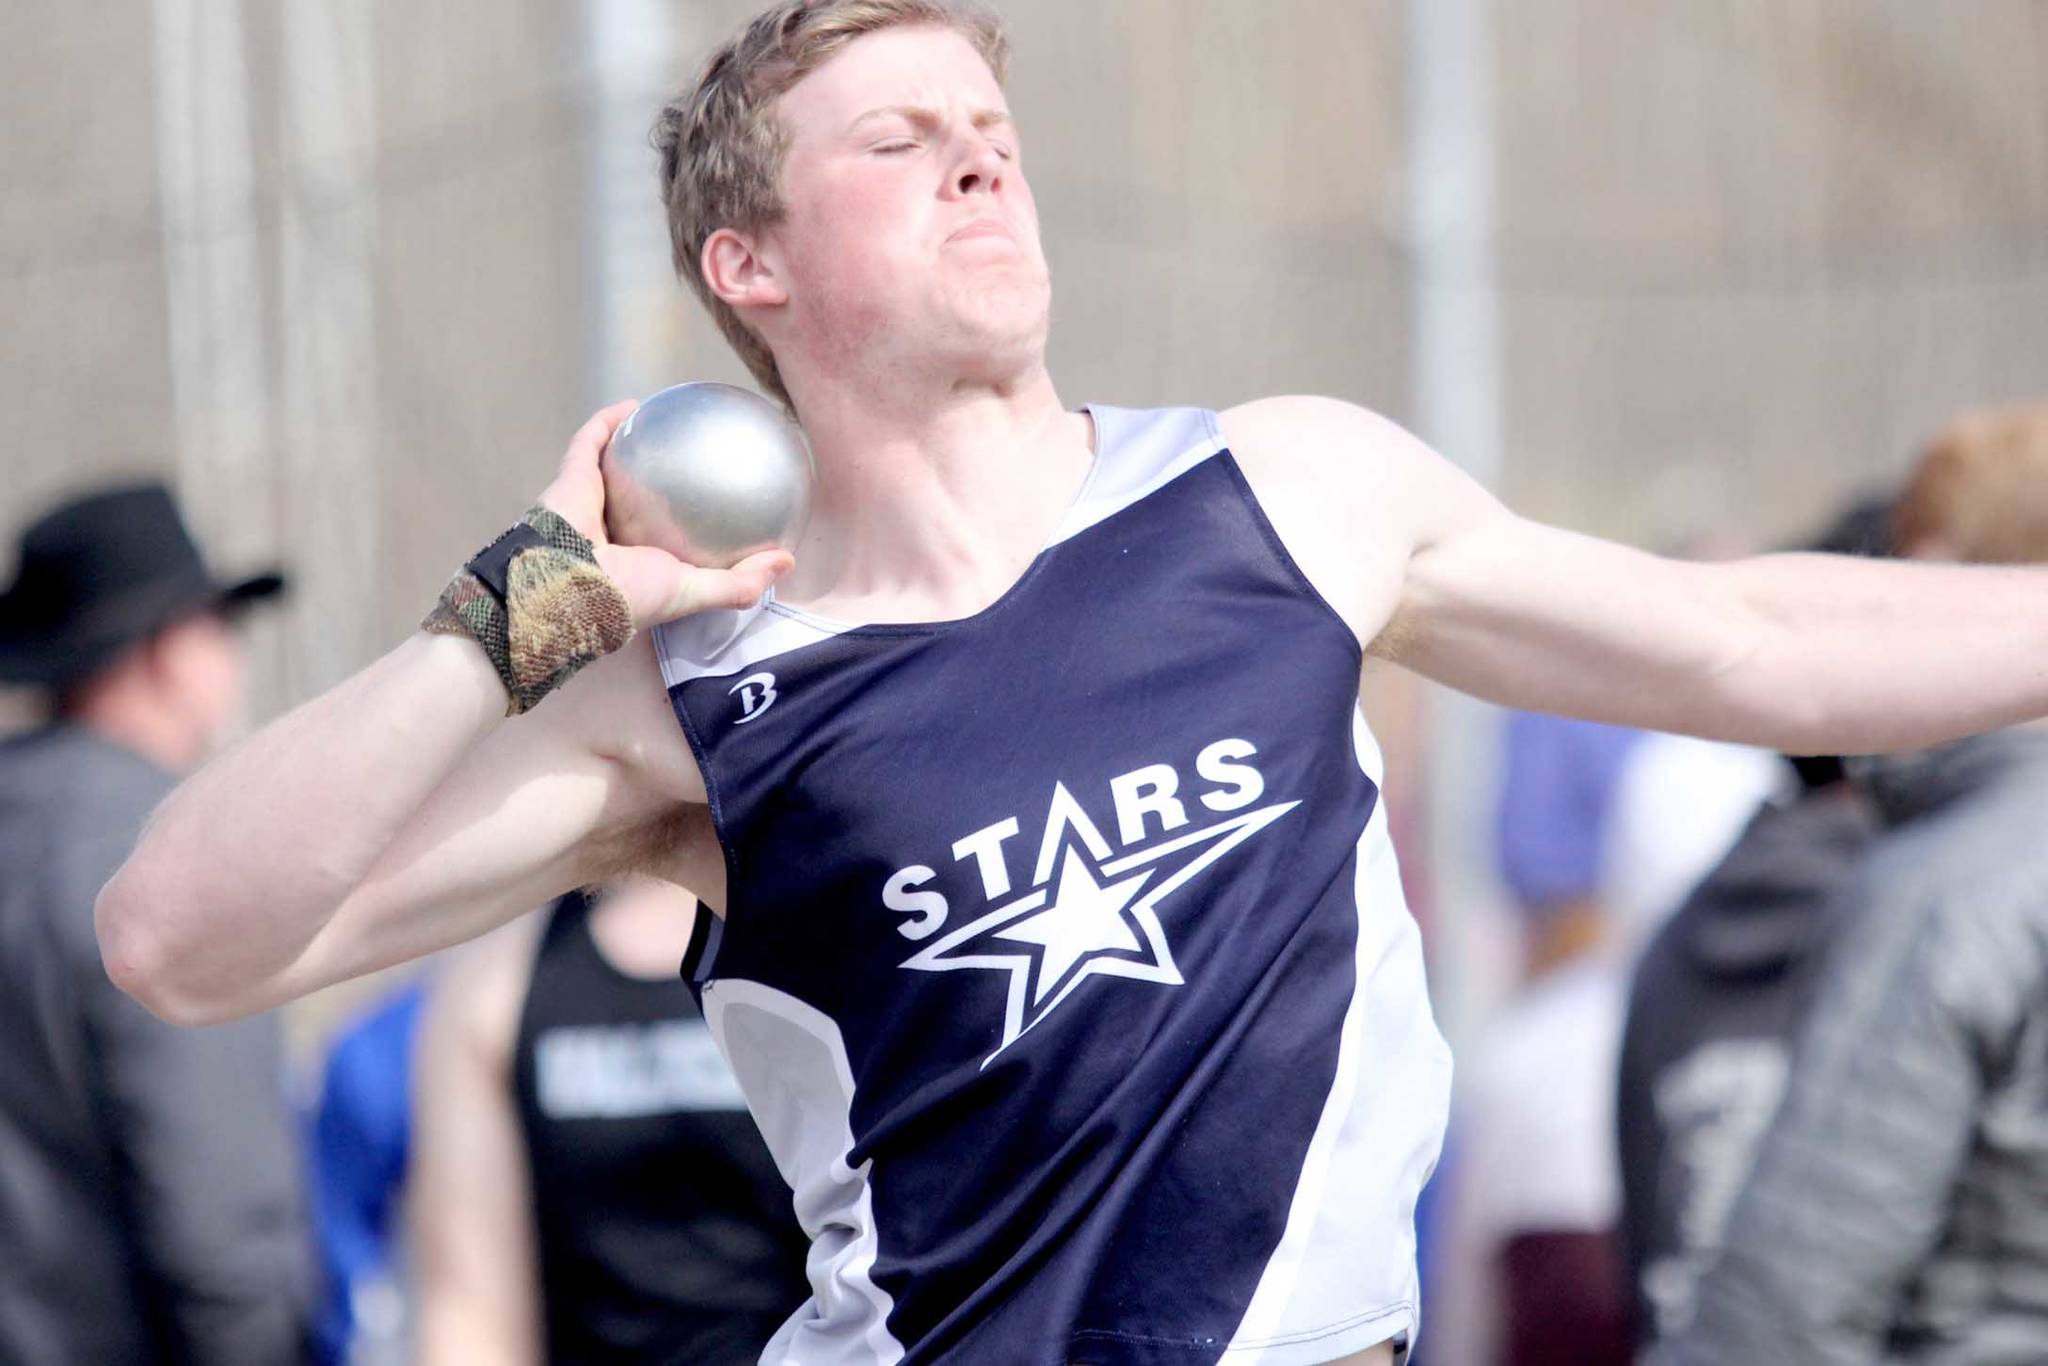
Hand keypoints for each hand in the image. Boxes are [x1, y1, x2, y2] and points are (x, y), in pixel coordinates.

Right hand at [538, 402, 793, 628]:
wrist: (567, 586)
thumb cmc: (628, 596)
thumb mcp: (695, 592)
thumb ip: (739, 582)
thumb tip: (788, 562)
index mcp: (637, 563)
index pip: (667, 539)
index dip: (691, 522)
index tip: (721, 501)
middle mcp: (611, 534)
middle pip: (638, 500)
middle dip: (661, 481)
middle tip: (694, 458)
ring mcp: (587, 505)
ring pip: (610, 468)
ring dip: (633, 445)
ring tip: (665, 424)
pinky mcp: (569, 479)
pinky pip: (589, 443)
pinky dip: (608, 423)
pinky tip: (637, 405)